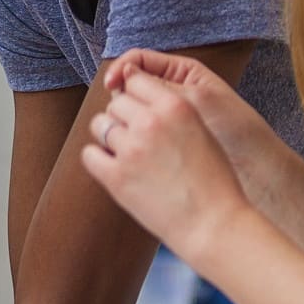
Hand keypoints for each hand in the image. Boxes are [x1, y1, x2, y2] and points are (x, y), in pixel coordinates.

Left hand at [106, 50, 285, 213]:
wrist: (213, 223)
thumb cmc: (213, 181)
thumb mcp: (201, 131)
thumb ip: (171, 111)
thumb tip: (139, 98)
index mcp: (174, 106)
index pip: (135, 80)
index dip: (134, 95)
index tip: (138, 108)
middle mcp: (150, 122)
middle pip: (115, 103)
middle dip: (122, 116)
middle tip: (134, 136)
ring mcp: (130, 150)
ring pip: (99, 125)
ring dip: (108, 135)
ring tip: (125, 153)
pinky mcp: (116, 177)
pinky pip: (90, 155)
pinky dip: (98, 159)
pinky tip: (113, 167)